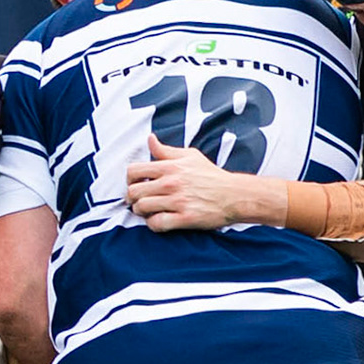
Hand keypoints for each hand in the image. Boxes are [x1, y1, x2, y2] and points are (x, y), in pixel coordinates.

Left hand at [125, 135, 259, 231]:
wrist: (234, 195)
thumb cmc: (211, 175)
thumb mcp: (190, 156)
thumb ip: (166, 150)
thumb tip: (150, 140)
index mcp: (170, 166)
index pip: (133, 171)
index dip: (129, 180)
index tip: (135, 185)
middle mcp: (171, 183)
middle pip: (134, 191)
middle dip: (132, 198)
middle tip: (139, 202)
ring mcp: (177, 201)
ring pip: (142, 208)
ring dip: (141, 212)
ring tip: (149, 212)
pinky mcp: (185, 218)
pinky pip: (157, 223)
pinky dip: (153, 224)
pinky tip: (159, 221)